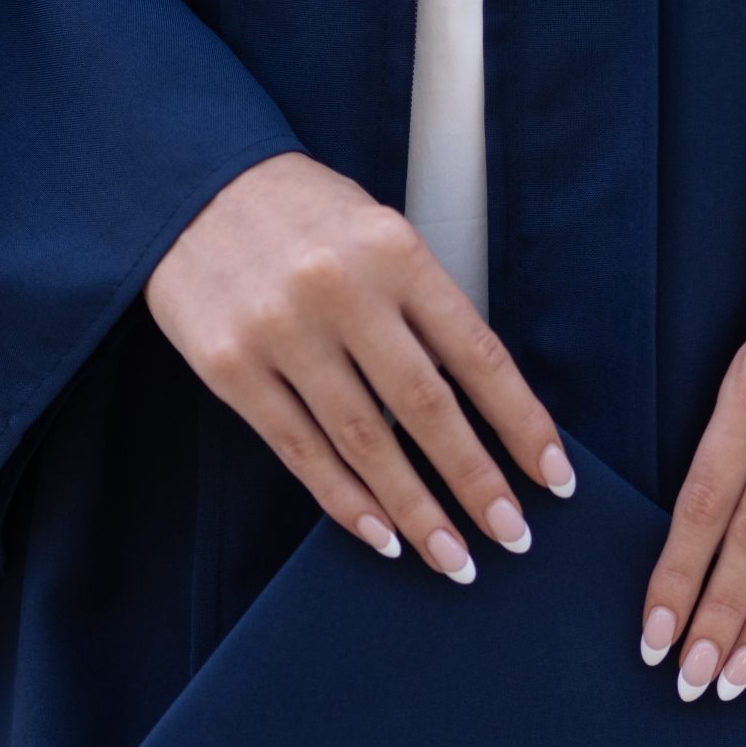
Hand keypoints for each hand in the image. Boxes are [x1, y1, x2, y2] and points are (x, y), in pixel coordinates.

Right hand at [145, 150, 573, 578]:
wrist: (190, 187)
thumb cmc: (305, 219)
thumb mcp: (378, 235)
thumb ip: (423, 311)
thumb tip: (481, 415)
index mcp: (394, 250)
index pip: (477, 355)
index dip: (521, 426)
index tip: (555, 480)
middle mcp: (340, 289)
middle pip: (424, 408)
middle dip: (476, 483)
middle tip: (514, 538)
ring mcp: (281, 330)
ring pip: (364, 442)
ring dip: (415, 511)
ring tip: (453, 559)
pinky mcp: (230, 366)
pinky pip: (301, 451)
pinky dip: (346, 502)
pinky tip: (383, 537)